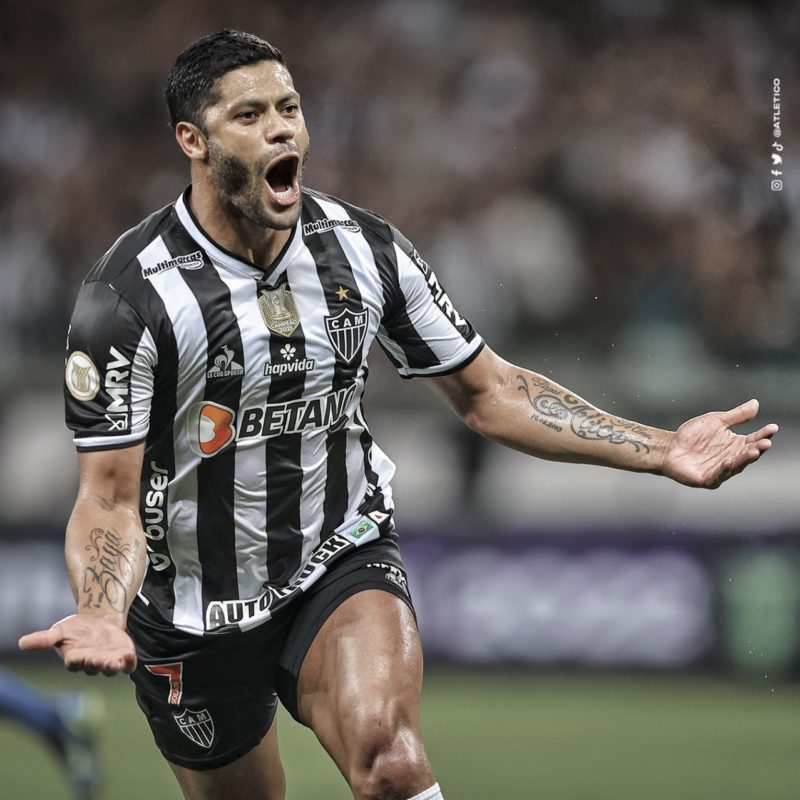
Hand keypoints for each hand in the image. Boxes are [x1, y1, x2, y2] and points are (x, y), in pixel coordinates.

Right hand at [18, 613, 136, 675]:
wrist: (100, 621)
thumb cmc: (77, 629)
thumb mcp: (60, 630)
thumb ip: (45, 638)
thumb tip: (22, 643)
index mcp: (75, 658)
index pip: (74, 663)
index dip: (76, 661)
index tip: (76, 656)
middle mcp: (91, 663)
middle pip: (93, 668)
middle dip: (96, 665)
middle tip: (99, 661)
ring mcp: (108, 661)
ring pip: (111, 669)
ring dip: (113, 666)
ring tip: (116, 661)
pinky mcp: (123, 656)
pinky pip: (127, 665)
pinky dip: (129, 662)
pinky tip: (129, 655)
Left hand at [661, 399, 777, 488]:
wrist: (669, 447)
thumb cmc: (692, 435)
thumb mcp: (716, 421)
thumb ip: (736, 416)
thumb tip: (756, 404)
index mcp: (735, 445)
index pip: (754, 440)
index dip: (764, 434)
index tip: (773, 427)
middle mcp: (732, 458)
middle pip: (748, 454)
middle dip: (757, 449)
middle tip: (766, 442)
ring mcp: (720, 470)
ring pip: (736, 466)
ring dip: (745, 459)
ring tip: (754, 451)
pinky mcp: (707, 479)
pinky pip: (717, 476)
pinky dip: (723, 470)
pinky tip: (729, 462)